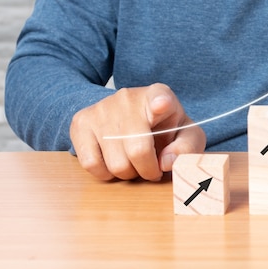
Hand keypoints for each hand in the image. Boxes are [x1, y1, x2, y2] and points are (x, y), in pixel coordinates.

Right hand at [70, 83, 205, 180]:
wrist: (130, 116)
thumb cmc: (163, 128)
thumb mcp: (185, 135)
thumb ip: (186, 148)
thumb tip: (166, 162)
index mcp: (160, 95)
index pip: (160, 97)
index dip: (161, 103)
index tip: (162, 105)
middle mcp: (128, 98)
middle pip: (138, 151)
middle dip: (148, 170)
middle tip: (151, 168)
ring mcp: (102, 109)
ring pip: (115, 163)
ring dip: (127, 173)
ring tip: (133, 162)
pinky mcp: (81, 122)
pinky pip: (91, 164)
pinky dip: (105, 173)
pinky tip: (113, 161)